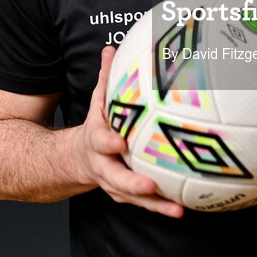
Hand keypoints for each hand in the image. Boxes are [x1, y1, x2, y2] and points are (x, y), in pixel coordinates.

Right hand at [74, 45, 183, 217]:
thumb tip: (111, 48)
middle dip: (131, 182)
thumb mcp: (98, 100)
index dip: (109, 142)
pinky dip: (158, 207)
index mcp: (95, 140)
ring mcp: (113, 183)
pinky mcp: (124, 194)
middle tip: (150, 185)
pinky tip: (180, 209)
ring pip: (130, 196)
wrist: (76, 159)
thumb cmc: (98, 124)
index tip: (121, 142)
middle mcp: (103, 165)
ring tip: (175, 209)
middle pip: (114, 177)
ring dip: (152, 204)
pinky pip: (141, 203)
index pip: (100, 140)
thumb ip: (105, 77)